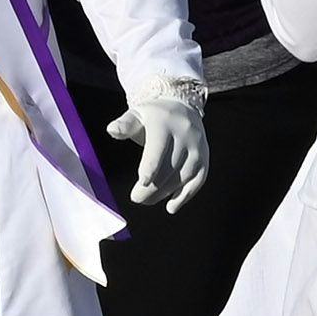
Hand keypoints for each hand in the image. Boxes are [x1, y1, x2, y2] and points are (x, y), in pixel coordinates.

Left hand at [112, 78, 211, 211]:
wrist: (182, 109)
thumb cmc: (153, 116)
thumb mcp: (136, 114)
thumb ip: (124, 124)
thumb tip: (112, 130)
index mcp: (164, 124)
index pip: (159, 146)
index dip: (152, 165)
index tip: (142, 181)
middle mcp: (185, 136)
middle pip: (170, 166)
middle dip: (153, 185)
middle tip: (136, 198)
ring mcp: (197, 149)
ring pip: (183, 176)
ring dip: (165, 192)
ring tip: (147, 200)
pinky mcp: (204, 159)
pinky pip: (198, 181)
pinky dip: (186, 196)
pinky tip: (171, 206)